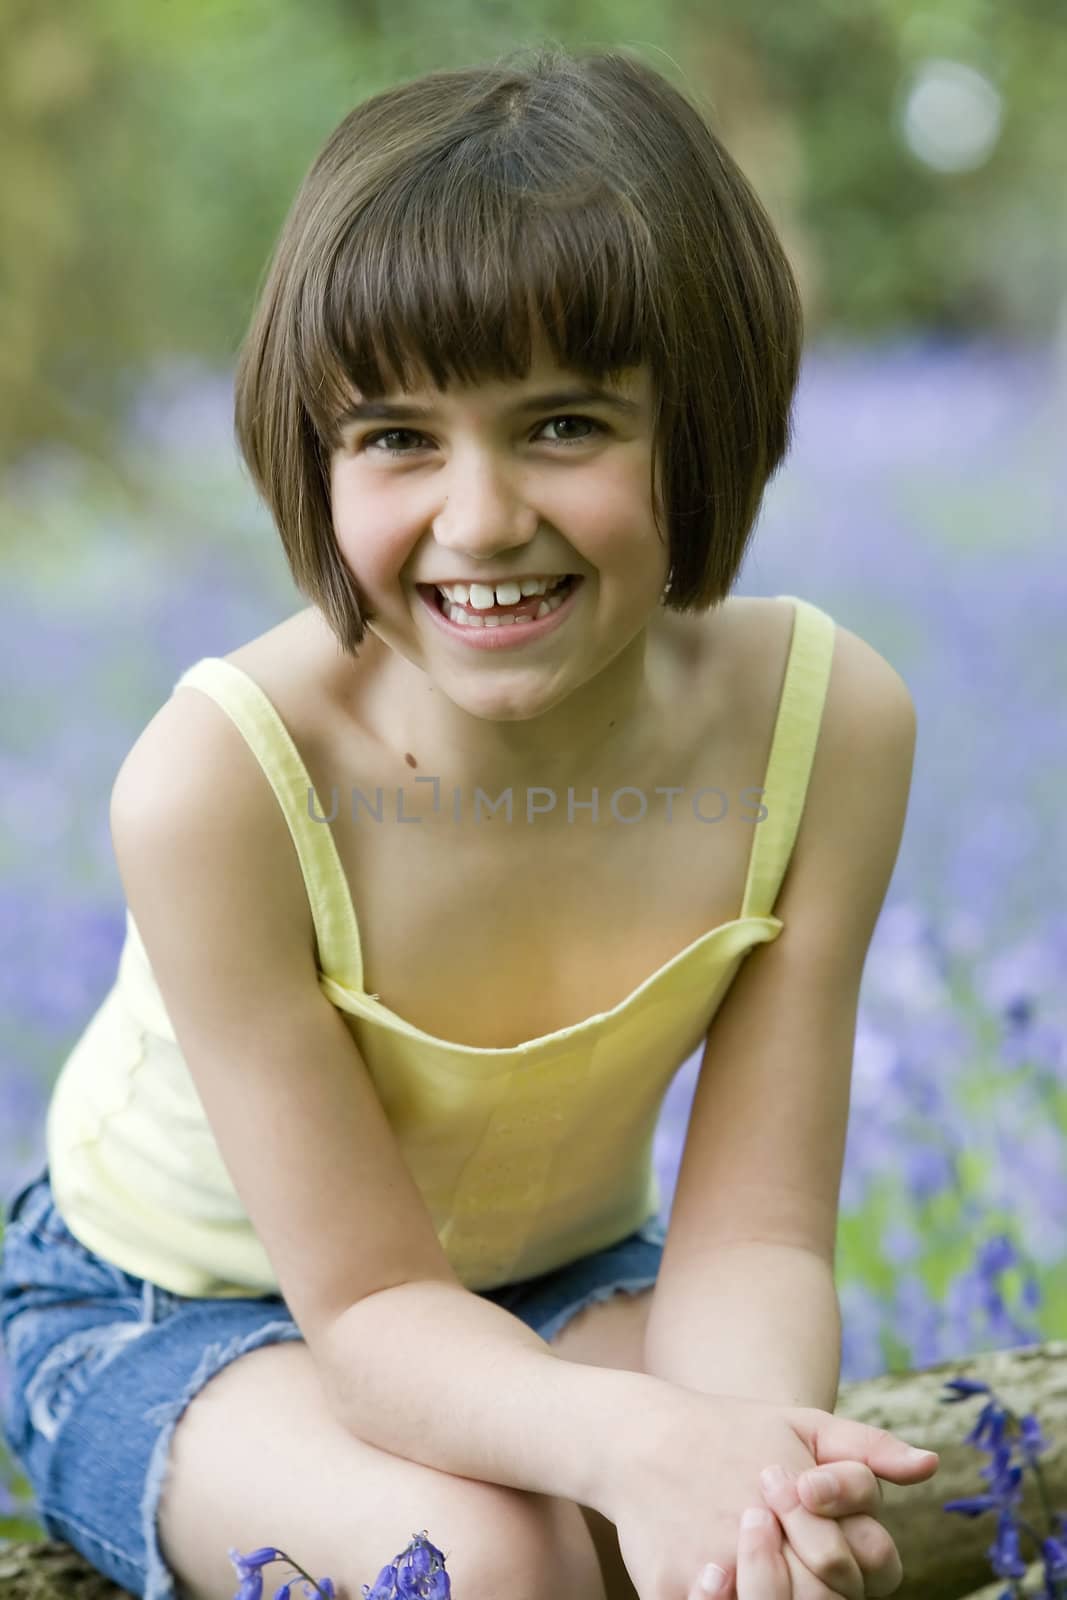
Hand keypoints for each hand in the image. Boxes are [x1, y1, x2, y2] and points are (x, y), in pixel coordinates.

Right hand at [600, 1388, 938, 1599]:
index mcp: (797, 1495)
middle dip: (809, 1584)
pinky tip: (719, 1579)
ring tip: (754, 1561)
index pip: (851, 1565)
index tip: (809, 1524)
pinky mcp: (668, 1588)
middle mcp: (754, 1534)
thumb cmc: (733, 1432)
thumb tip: (928, 1466)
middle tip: (782, 1549)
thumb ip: (867, 1449)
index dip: (842, 1560)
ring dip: (769, 1592)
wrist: (641, 1436)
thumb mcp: (802, 1425)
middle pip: (816, 1599)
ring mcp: (710, 1568)